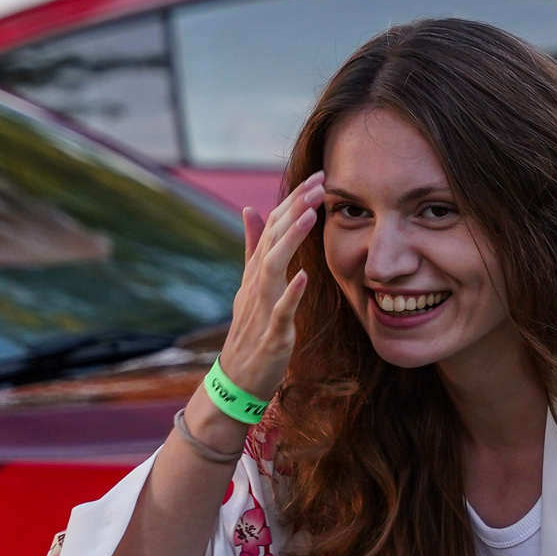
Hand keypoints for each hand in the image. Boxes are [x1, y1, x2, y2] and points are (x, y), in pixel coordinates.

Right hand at [210, 171, 323, 408]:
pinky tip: (304, 275)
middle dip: (295, 209)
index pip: (273, 227)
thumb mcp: (250, 284)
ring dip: (290, 240)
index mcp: (256, 271)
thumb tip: (253, 209)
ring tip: (311, 214)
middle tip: (319, 183)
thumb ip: (253, 247)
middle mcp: (256, 284)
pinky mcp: (271, 335)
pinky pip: (279, 312)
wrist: (237, 378)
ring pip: (272, 267)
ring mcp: (261, 308)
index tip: (317, 177)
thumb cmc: (249, 330)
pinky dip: (290, 293)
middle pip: (273, 238)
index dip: (293, 201)